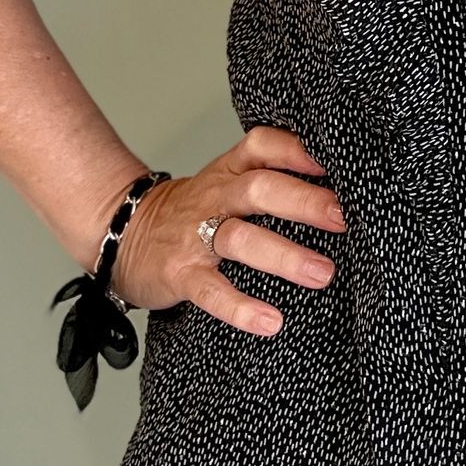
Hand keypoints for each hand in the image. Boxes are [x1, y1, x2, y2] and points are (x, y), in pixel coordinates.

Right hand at [109, 125, 345, 337]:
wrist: (121, 231)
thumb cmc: (194, 210)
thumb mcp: (227, 182)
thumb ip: (271, 179)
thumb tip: (341, 192)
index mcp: (230, 170)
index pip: (263, 145)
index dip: (298, 150)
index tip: (337, 163)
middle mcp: (216, 197)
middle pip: (259, 189)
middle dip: (304, 202)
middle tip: (344, 219)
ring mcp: (196, 235)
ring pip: (240, 238)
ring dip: (284, 255)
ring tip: (322, 273)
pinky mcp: (180, 273)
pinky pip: (211, 289)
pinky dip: (239, 307)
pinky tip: (269, 321)